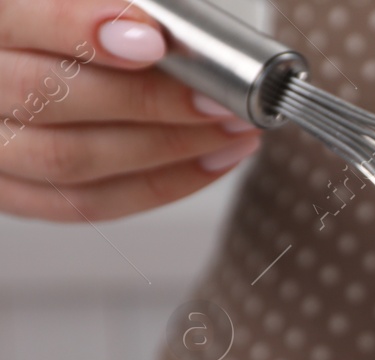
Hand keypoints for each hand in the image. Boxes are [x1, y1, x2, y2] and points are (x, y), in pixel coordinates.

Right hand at [0, 0, 260, 220]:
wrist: (24, 69)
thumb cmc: (53, 29)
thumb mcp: (58, 2)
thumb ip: (97, 5)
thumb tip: (168, 26)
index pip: (14, 19)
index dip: (79, 29)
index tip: (154, 41)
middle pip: (46, 96)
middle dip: (149, 100)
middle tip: (219, 97)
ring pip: (69, 159)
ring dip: (167, 148)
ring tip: (231, 129)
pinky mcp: (9, 192)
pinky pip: (85, 204)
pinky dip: (159, 185)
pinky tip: (212, 160)